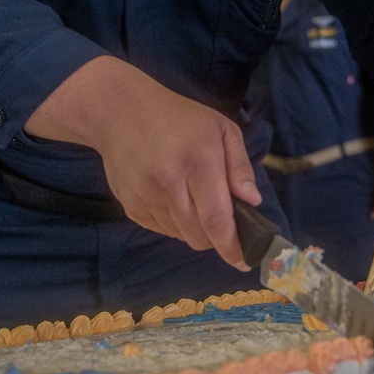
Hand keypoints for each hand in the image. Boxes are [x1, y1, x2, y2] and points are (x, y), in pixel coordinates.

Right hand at [25, 58, 260, 268]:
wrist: (121, 112)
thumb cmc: (180, 118)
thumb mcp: (221, 129)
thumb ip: (239, 166)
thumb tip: (252, 202)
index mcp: (198, 162)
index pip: (217, 219)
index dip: (232, 247)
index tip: (245, 261)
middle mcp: (169, 183)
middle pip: (199, 235)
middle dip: (216, 239)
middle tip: (221, 220)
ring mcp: (145, 196)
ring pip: (180, 235)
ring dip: (195, 229)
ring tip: (194, 200)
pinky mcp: (130, 205)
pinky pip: (161, 230)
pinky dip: (175, 224)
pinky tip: (174, 198)